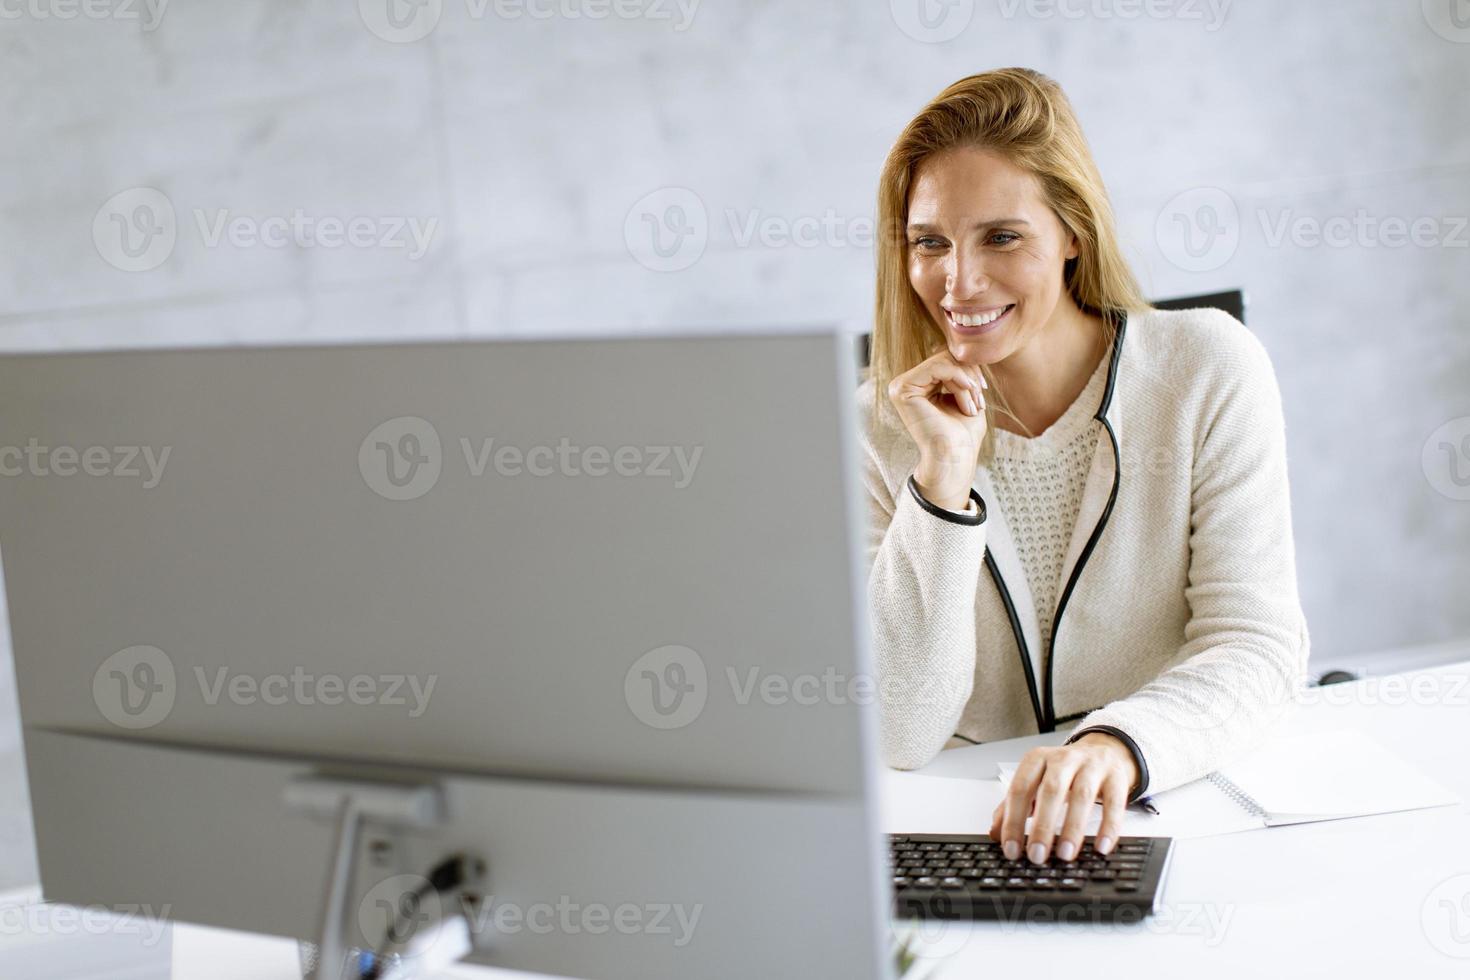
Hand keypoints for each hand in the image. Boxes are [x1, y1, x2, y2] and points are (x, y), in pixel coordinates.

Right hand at [885, 350, 987, 510]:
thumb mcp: (965, 395)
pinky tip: (968, 394)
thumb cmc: (962, 434)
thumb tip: (964, 349)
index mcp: (919, 386)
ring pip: (943, 361)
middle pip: (945, 357)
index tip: (984, 391)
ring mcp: (901, 386)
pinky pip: (937, 367)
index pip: (946, 360)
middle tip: (981, 397)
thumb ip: (961, 372)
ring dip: (966, 380)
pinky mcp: (903, 389)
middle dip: (969, 375)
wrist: (955, 456)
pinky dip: (958, 378)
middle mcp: (906, 384)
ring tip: (973, 404)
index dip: (969, 370)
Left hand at [988, 732, 1139, 862]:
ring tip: (1065, 855)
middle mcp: (1064, 759)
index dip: (1013, 820)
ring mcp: (1092, 766)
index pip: (1020, 789)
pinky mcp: (1116, 777)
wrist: (1103, 751)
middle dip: (1042, 826)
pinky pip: (1115, 802)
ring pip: (1082, 795)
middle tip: (1037, 855)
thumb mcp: (1035, 782)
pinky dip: (1108, 826)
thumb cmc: (1064, 772)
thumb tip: (995, 834)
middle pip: (1050, 790)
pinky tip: (1101, 847)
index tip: (1011, 850)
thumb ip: (1013, 805)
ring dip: (1073, 828)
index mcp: (1037, 759)